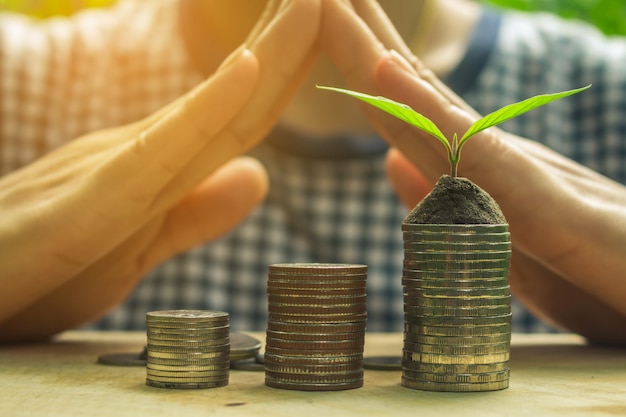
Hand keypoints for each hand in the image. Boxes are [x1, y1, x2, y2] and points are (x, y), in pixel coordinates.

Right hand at [0, 0, 320, 341]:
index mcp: (159, 164)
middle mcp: (145, 150)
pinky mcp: (92, 198)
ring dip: (272, 50)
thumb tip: (262, 176)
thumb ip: (195, 213)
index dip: (291, 72)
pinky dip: (208, 107)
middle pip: (240, 98)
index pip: (243, 116)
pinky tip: (247, 67)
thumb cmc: (37, 273)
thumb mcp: (133, 250)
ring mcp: (118, 165)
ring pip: (214, 109)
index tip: (330, 28)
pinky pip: (161, 148)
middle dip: (293, 41)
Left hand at [322, 0, 625, 343]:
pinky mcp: (555, 213)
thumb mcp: (512, 255)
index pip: (405, 112)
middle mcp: (496, 161)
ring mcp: (522, 179)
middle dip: (359, 35)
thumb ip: (451, 206)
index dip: (359, 65)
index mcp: (481, 174)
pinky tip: (385, 70)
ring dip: (372, 50)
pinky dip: (427, 110)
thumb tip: (390, 162)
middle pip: (412, 93)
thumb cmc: (609, 288)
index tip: (321, 18)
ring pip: (429, 108)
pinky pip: (478, 152)